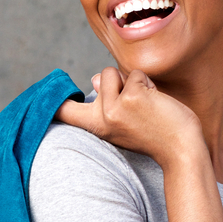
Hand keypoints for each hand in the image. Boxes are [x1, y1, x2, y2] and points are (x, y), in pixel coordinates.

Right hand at [55, 67, 203, 165]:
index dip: (50, 98)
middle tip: (129, 102)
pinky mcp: (131, 97)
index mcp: (96, 126)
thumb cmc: (155, 134)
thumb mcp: (122, 121)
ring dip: (134, 81)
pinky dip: (149, 84)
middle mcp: (101, 118)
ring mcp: (114, 108)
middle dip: (112, 80)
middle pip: (98, 79)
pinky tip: (157, 104)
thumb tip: (92, 79)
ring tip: (147, 104)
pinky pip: (137, 75)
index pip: (63, 112)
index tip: (41, 94)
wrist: (181, 149)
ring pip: (119, 72)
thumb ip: (106, 101)